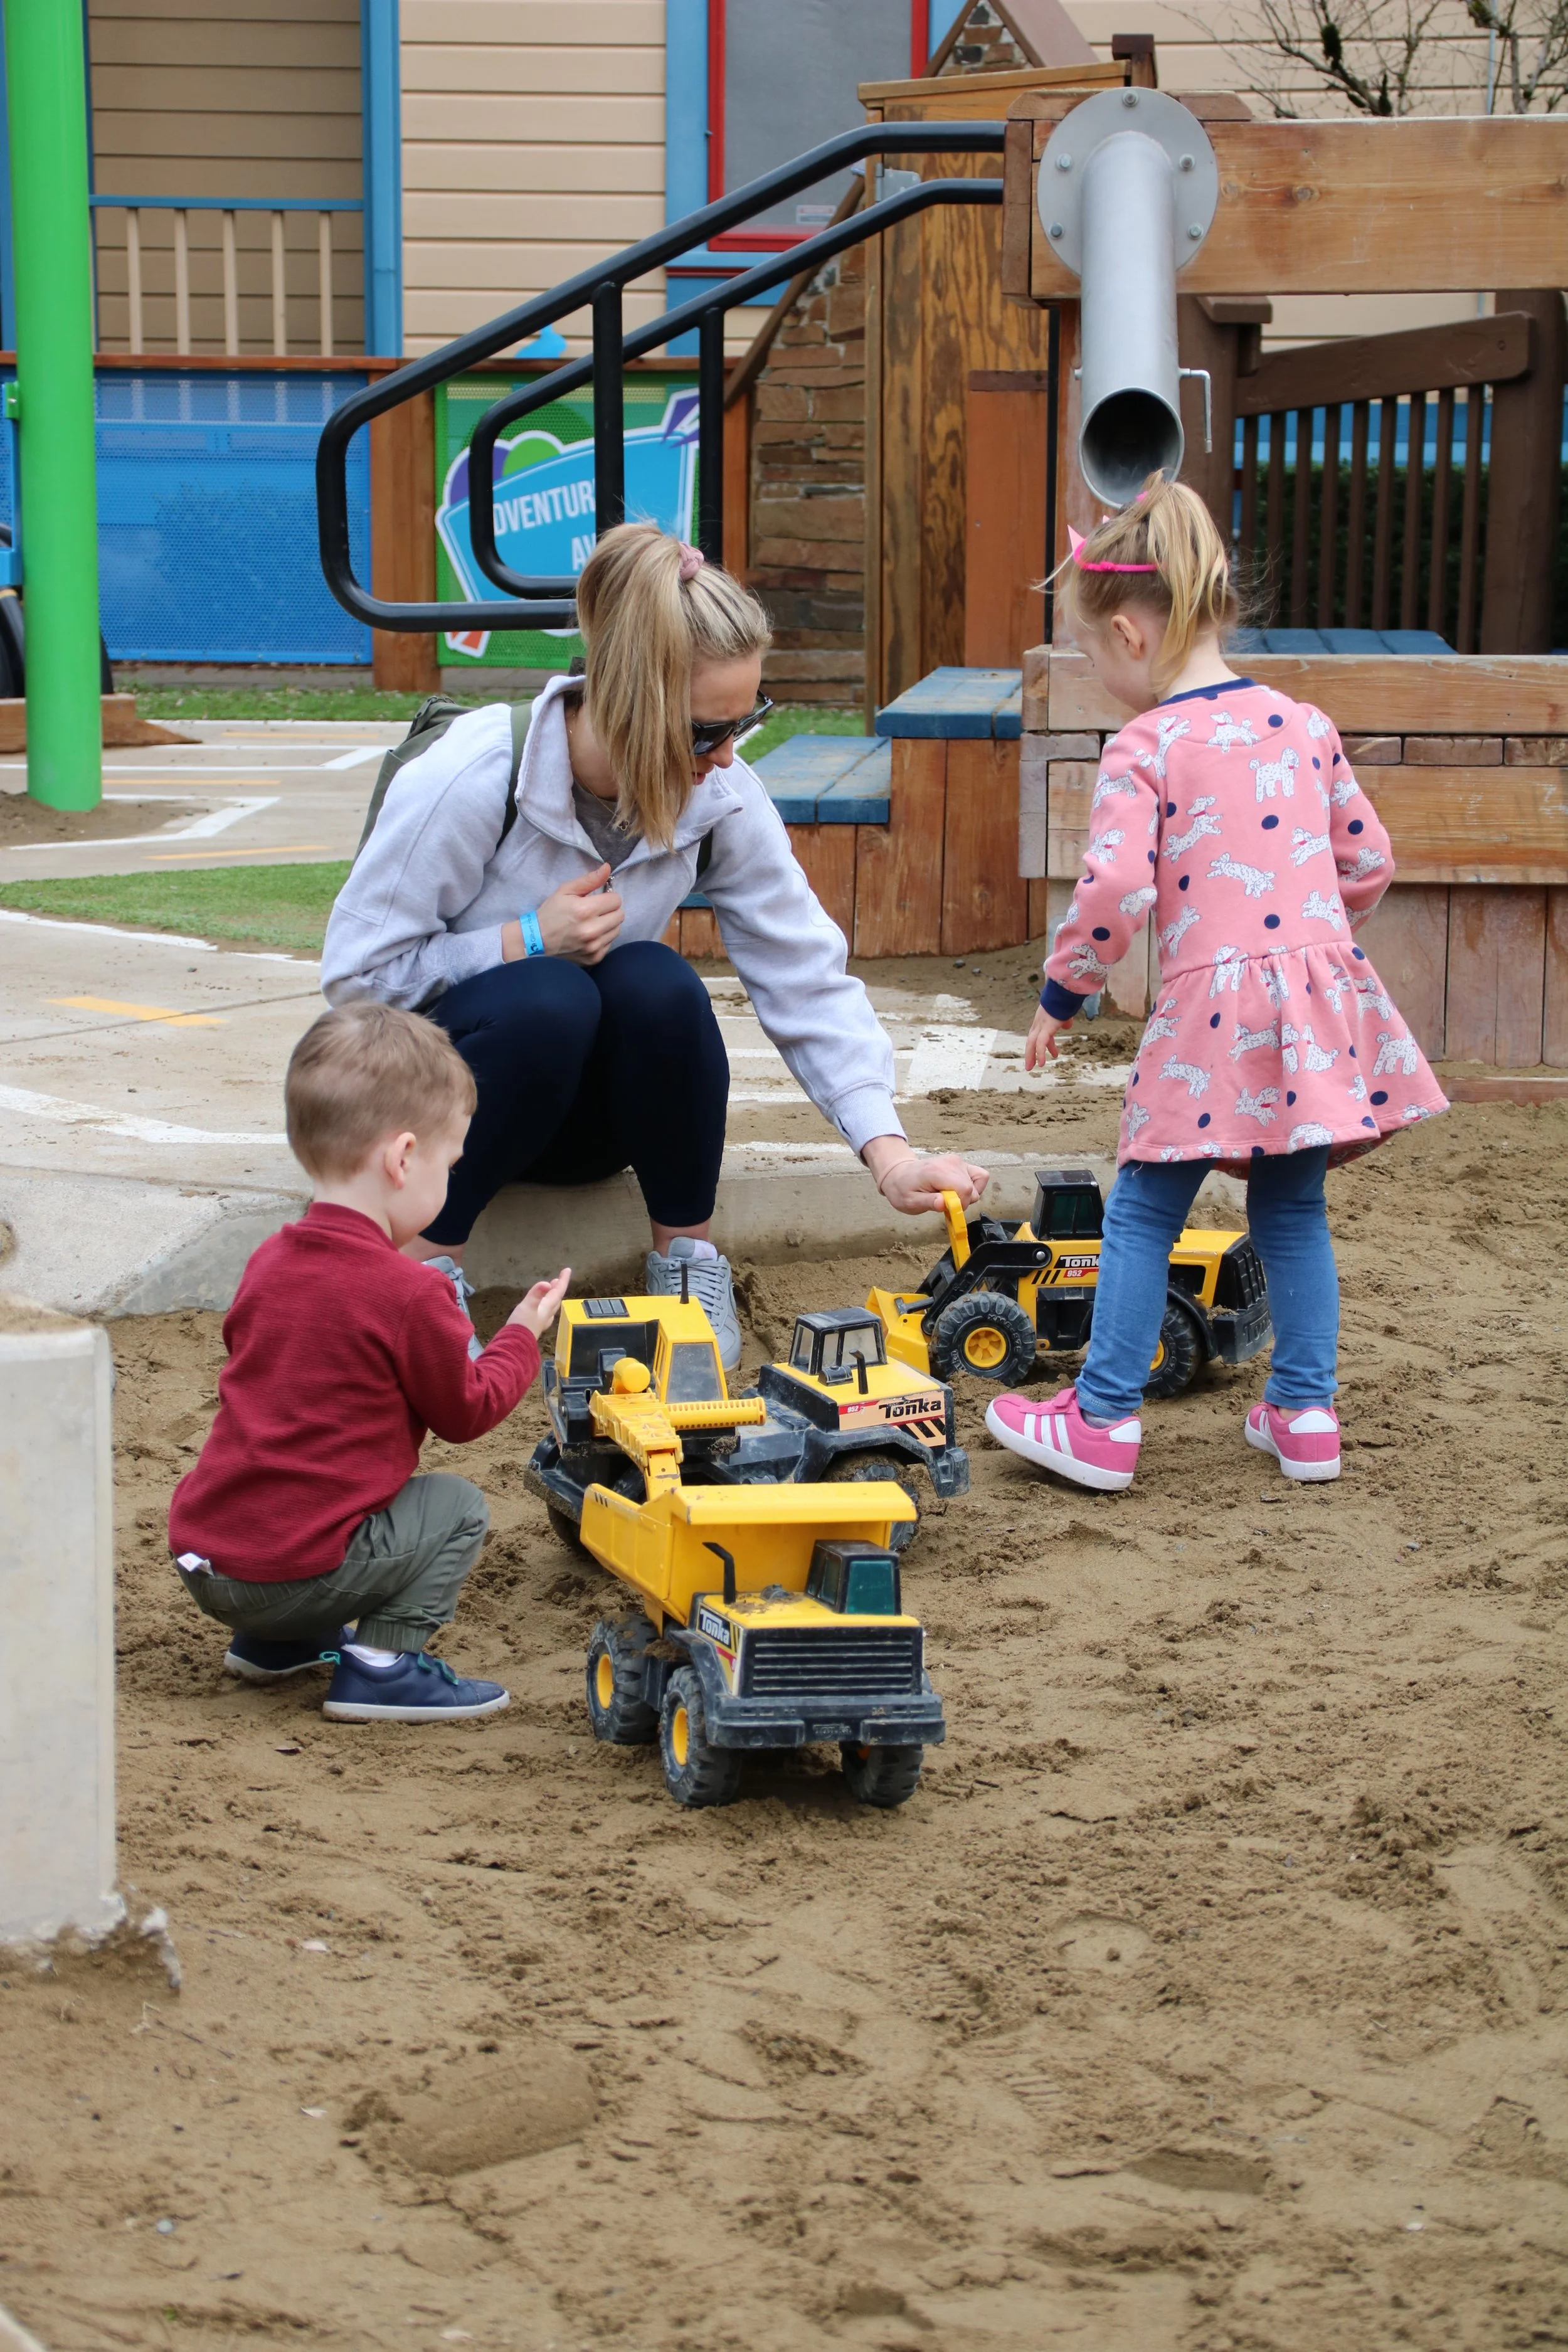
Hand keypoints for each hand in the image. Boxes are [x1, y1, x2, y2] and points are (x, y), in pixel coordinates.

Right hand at [503, 865, 623, 965]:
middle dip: (610, 910)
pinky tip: (589, 935)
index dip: (608, 897)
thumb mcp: (565, 891)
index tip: (598, 899)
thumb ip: (589, 880)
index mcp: (585, 910)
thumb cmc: (550, 913)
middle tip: (596, 910)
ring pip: (617, 930)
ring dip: (608, 924)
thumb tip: (607, 868)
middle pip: (620, 915)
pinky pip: (609, 943)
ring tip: (592, 922)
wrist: (536, 941)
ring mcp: (594, 947)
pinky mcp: (594, 958)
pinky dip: (603, 938)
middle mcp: (592, 930)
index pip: (616, 900)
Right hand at [508, 1266, 570, 1338]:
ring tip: (550, 1289)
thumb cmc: (521, 1324)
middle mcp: (547, 1314)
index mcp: (547, 1308)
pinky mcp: (534, 1326)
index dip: (563, 1280)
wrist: (514, 1344)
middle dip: (558, 1288)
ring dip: (552, 1296)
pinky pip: (544, 1312)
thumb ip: (536, 1294)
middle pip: (556, 1299)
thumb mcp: (527, 1306)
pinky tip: (540, 1307)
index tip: (567, 1270)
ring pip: (551, 1306)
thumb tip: (547, 1283)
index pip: (558, 1292)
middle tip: (558, 1279)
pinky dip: (544, 1304)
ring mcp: (541, 1321)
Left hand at [866, 1145, 989, 1217]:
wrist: (900, 1174)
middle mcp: (950, 1163)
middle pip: (972, 1188)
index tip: (948, 1210)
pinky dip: (974, 1186)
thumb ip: (928, 1203)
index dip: (960, 1204)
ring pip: (978, 1183)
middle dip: (962, 1202)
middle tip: (945, 1203)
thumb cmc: (903, 1189)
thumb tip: (944, 1203)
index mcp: (937, 1172)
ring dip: (967, 1195)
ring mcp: (957, 1161)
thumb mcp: (910, 1202)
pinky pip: (979, 1176)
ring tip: (949, 1196)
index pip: (964, 1189)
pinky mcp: (961, 1163)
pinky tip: (958, 1191)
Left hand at [1025, 1005, 1071, 1071]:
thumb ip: (1064, 1020)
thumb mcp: (1065, 1014)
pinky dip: (1039, 1053)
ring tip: (1031, 1068)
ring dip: (1031, 1056)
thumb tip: (1067, 1026)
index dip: (1042, 1046)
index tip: (1052, 1054)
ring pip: (1032, 1043)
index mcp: (1043, 1020)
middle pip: (1031, 1041)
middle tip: (1030, 1065)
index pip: (1039, 1035)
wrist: (1065, 992)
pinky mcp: (1045, 1027)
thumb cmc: (1066, 1001)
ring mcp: (1041, 1025)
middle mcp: (1039, 1023)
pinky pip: (1040, 1043)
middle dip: (1030, 1053)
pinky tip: (1041, 1063)